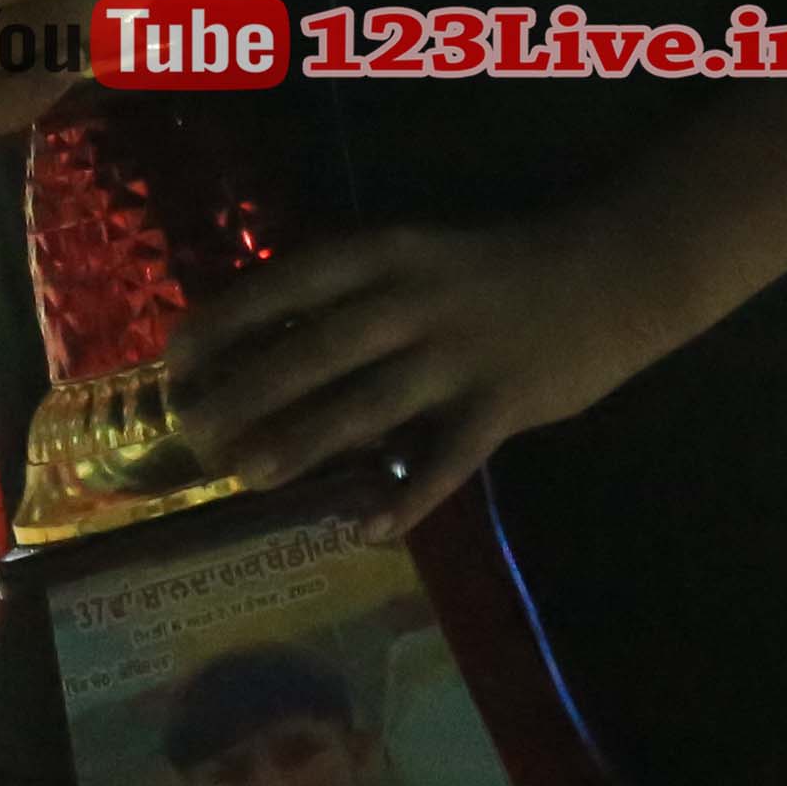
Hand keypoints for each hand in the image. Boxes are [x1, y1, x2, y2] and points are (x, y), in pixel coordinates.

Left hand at [169, 209, 684, 538]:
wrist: (613, 269)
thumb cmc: (494, 268)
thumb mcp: (414, 257)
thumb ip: (350, 296)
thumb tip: (261, 341)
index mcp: (384, 255)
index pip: (284, 286)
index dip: (224, 323)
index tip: (173, 361)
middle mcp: (413, 300)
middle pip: (315, 350)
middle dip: (247, 392)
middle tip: (193, 434)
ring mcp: (461, 354)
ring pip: (369, 404)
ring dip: (304, 442)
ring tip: (247, 477)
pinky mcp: (505, 404)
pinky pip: (448, 460)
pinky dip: (406, 498)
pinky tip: (364, 530)